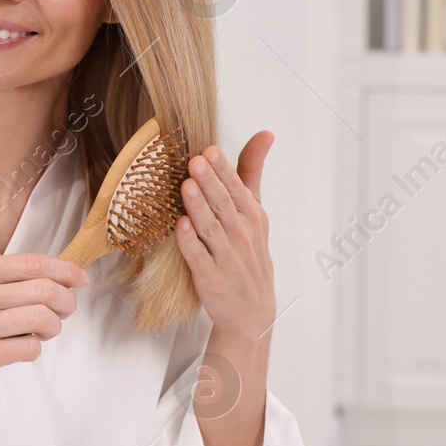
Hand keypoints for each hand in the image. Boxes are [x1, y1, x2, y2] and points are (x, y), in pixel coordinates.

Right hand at [0, 253, 88, 408]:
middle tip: (65, 311)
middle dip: (67, 301)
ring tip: (44, 332)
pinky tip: (21, 350)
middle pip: (46, 289)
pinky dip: (34, 350)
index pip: (33, 263)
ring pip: (44, 319)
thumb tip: (36, 281)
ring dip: (54, 327)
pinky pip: (28, 349)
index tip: (80, 279)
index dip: (66, 270)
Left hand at [174, 132, 275, 343]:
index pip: (237, 188)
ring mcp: (226, 257)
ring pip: (210, 228)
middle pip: (223, 204)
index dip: (223, 169)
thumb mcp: (256, 211)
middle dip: (210, 182)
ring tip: (186, 186)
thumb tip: (264, 134)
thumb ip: (251, 172)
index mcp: (252, 216)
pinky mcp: (211, 277)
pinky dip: (190, 242)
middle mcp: (241, 234)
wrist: (252, 311)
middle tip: (196, 161)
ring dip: (198, 207)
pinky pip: (198, 257)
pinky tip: (181, 226)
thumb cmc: (249, 253)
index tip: (210, 150)